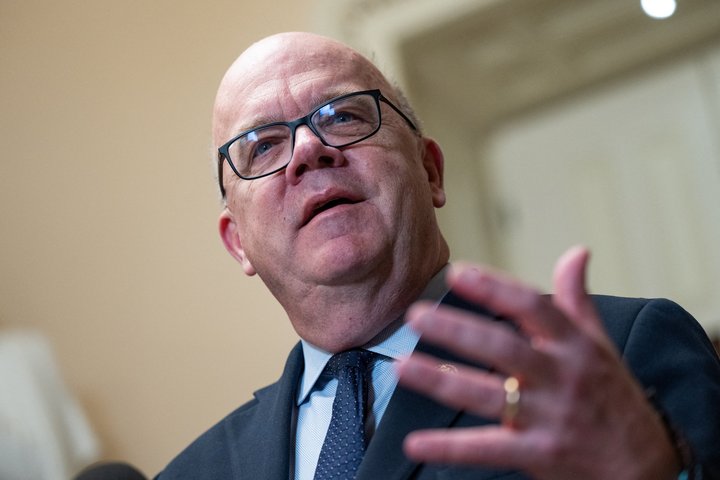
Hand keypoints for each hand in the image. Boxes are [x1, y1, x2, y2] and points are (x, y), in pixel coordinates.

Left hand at [396, 246, 679, 478]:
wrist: (646, 469)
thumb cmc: (614, 399)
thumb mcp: (600, 345)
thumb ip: (578, 300)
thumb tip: (576, 252)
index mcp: (574, 345)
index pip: (533, 306)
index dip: (494, 287)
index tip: (458, 271)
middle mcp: (561, 377)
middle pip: (502, 348)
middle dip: (457, 330)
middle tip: (416, 314)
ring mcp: (549, 417)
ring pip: (487, 395)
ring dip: (440, 380)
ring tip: (400, 366)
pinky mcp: (538, 454)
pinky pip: (487, 450)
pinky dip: (449, 448)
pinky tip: (414, 443)